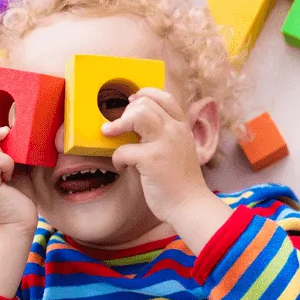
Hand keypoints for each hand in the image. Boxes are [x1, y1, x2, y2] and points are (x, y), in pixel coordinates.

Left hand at [105, 89, 222, 227]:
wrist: (190, 205)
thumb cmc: (182, 182)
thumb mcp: (180, 150)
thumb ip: (165, 136)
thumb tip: (138, 126)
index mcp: (182, 127)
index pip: (164, 97)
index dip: (144, 95)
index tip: (132, 102)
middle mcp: (175, 130)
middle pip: (146, 103)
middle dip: (126, 112)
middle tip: (119, 127)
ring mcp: (164, 143)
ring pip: (136, 115)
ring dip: (118, 124)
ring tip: (110, 134)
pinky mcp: (151, 159)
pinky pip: (123, 149)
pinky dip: (117, 159)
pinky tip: (122, 167)